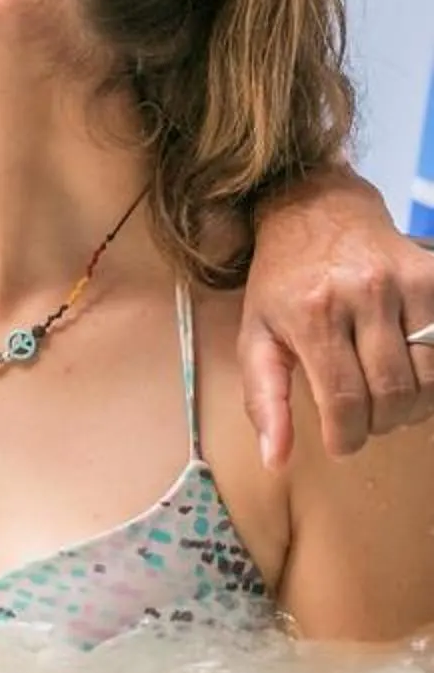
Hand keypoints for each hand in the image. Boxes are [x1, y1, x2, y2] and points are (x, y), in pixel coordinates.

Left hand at [239, 168, 433, 467]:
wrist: (315, 212)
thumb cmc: (282, 284)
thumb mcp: (256, 336)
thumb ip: (265, 400)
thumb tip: (275, 461)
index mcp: (311, 312)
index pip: (344, 399)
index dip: (349, 436)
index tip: (343, 445)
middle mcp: (361, 294)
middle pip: (392, 393)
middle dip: (380, 423)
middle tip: (363, 420)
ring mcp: (405, 283)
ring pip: (430, 376)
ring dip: (413, 406)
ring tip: (387, 401)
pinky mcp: (433, 278)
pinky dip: (433, 375)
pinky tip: (411, 375)